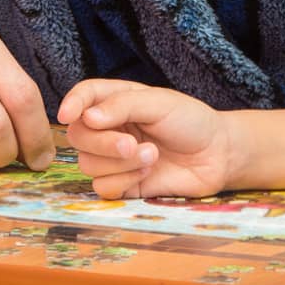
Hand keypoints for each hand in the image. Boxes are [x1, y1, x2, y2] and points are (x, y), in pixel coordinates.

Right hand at [58, 80, 231, 199]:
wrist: (217, 155)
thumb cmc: (191, 121)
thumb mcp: (159, 103)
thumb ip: (122, 106)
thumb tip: (86, 117)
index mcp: (117, 101)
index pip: (84, 97)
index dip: (72, 103)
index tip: (67, 114)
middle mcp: (110, 129)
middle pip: (79, 136)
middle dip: (102, 142)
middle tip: (131, 144)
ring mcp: (114, 158)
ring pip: (87, 164)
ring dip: (119, 163)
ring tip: (152, 155)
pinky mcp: (122, 184)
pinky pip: (102, 188)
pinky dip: (123, 181)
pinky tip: (148, 173)